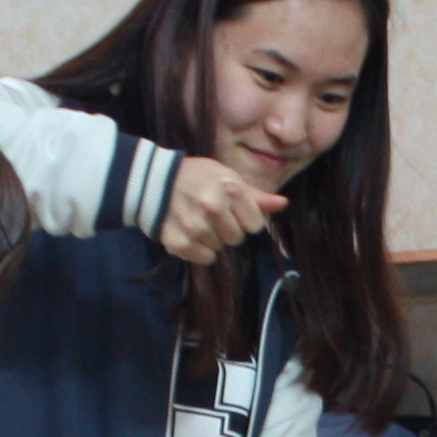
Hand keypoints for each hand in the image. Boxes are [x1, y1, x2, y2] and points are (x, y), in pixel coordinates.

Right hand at [159, 156, 284, 265]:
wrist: (154, 181)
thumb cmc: (198, 177)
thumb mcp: (227, 178)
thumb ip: (255, 196)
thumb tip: (282, 204)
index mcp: (230, 188)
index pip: (255, 225)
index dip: (244, 219)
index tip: (231, 209)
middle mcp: (213, 206)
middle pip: (237, 238)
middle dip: (227, 229)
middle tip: (211, 214)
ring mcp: (195, 225)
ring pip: (219, 248)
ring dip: (211, 238)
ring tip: (197, 219)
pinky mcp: (179, 241)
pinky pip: (204, 258)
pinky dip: (198, 250)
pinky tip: (189, 232)